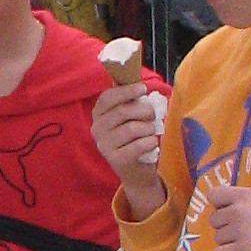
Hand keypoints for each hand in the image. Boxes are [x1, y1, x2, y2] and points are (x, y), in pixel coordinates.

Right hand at [92, 80, 167, 210]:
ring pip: (132, 128)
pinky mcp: (116, 160)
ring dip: (149, 128)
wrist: (137, 171)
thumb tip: (137, 80)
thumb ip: (131, 100)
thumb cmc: (135, 137)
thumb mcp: (131, 116)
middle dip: (144, 111)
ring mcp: (104, 145)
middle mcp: (97, 129)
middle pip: (122, 111)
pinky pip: (139, 144)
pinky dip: (151, 142)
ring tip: (152, 131)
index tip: (143, 89)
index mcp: (98, 114)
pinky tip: (152, 144)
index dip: (126, 91)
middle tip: (153, 115)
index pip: (107, 97)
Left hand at [205, 182, 250, 250]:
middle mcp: (239, 210)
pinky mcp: (243, 250)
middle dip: (224, 227)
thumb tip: (224, 210)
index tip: (227, 212)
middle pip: (213, 220)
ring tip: (244, 244)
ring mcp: (240, 230)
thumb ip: (245, 202)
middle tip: (240, 232)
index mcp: (245, 195)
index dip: (218, 205)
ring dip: (227, 242)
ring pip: (217, 238)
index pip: (213, 194)